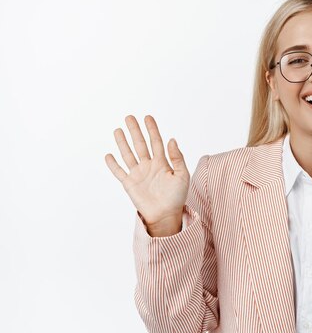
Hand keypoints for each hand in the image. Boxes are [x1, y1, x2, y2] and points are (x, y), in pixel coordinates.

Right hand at [105, 115, 189, 233]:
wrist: (166, 215)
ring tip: (118, 130)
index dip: (152, 130)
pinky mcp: (129, 184)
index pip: (156, 142)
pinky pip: (119, 172)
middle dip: (135, 131)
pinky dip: (113, 164)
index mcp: (162, 163)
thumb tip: (172, 139)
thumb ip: (177, 158)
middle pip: (140, 144)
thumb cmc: (177, 197)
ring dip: (123, 143)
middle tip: (129, 117)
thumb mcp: (182, 175)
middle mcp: (149, 166)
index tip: (148, 117)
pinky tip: (109, 155)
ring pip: (128, 154)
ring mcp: (138, 174)